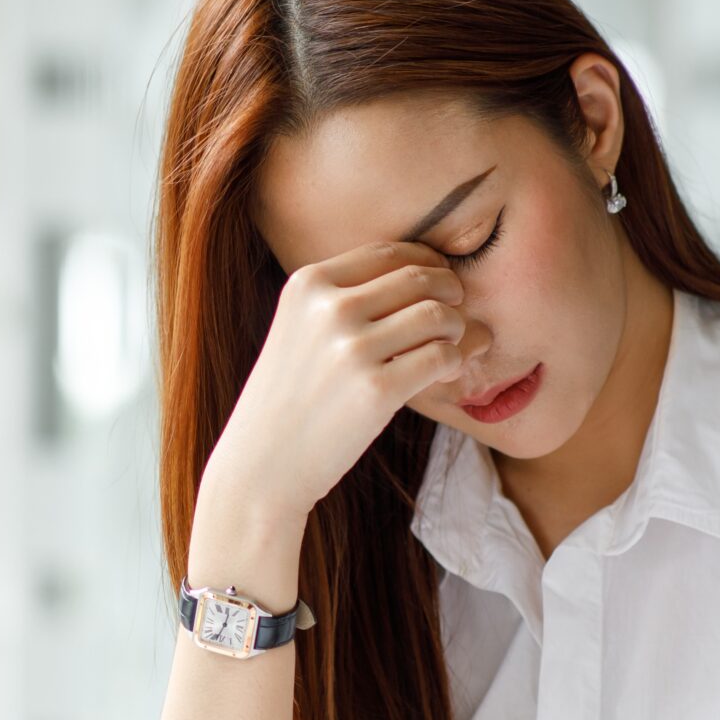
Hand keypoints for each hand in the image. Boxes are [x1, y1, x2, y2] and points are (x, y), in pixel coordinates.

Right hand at [200, 241, 473, 529]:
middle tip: (454, 320)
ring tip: (451, 349)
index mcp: (308, 284)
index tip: (439, 287)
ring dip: (458, 330)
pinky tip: (446, 374)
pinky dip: (456, 362)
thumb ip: (348, 296)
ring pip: (439, 315)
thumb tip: (433, 273)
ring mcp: (352, 349)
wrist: (261, 466)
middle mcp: (329, 309)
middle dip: (451, 295)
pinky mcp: (377, 391)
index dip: (428, 265)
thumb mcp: (300, 329)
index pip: (391, 253)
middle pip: (421, 279)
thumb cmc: (290, 398)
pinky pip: (442, 357)